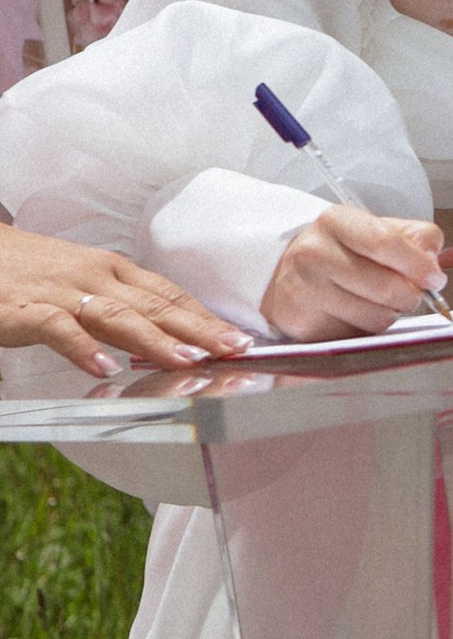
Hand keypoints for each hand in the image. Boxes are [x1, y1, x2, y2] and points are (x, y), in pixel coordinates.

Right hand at [0, 229, 250, 377]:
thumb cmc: (33, 272)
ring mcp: (61, 293)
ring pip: (116, 315)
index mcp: (113, 271)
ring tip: (186, 360)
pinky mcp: (25, 310)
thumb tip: (167, 332)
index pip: (169, 294)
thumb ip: (122, 305)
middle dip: (198, 330)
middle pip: (155, 305)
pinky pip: (58, 328)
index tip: (240, 340)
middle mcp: (95, 278)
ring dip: (154, 339)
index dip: (206, 318)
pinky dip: (83, 348)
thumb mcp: (85, 283)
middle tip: (234, 351)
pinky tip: (105, 367)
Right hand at [262, 204, 449, 342]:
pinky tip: (357, 315)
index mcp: (335, 222)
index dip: (417, 265)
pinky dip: (367, 330)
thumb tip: (432, 264)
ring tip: (382, 303)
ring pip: (375, 317)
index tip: (435, 279)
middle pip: (385, 287)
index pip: (384, 243)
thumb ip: (413, 237)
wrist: (285, 273)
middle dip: (411, 296)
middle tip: (413, 294)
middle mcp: (313, 253)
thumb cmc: (340, 251)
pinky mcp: (302, 324)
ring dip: (390, 315)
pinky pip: (357, 336)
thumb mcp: (374, 230)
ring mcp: (304, 290)